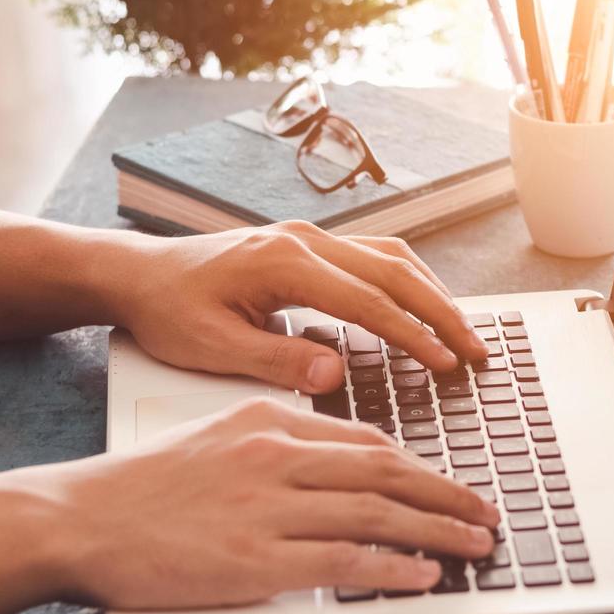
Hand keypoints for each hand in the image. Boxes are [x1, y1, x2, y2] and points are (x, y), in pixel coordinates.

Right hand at [23, 397, 499, 606]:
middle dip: (447, 494)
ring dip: (436, 532)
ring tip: (473, 546)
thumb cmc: (145, 484)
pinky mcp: (254, 560)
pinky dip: (391, 569)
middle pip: (387, 474)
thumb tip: (343, 458)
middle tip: (486, 512)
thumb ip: (282, 440)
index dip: (421, 467)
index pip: (368, 442)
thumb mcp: (219, 433)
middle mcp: (277, 456)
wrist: (78, 518)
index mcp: (271, 421)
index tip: (451, 484)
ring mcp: (267, 507)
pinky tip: (423, 576)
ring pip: (376, 515)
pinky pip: (342, 562)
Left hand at [108, 221, 487, 392]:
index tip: (446, 362)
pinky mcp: (309, 246)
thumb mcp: (211, 348)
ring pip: (392, 257)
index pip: (368, 301)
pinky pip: (375, 257)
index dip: (413, 335)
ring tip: (462, 331)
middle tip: (476, 350)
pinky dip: (408, 282)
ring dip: (432, 293)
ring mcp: (309, 238)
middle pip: (395, 271)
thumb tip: (333, 376)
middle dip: (441, 312)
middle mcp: (305, 241)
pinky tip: (424, 306)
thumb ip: (276, 361)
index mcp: (284, 263)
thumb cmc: (167, 311)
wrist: (137, 274)